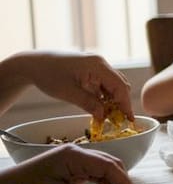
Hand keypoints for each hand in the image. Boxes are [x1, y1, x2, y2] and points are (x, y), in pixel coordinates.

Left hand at [0, 144, 139, 183]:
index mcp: (75, 156)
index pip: (108, 166)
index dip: (124, 182)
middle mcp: (78, 152)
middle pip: (110, 164)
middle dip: (123, 181)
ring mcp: (74, 158)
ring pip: (104, 168)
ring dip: (114, 183)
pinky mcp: (71, 166)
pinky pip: (94, 172)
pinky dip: (104, 183)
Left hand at [17, 51, 133, 120]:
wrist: (32, 63)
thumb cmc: (48, 75)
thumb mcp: (68, 93)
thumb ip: (88, 104)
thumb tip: (104, 116)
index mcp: (97, 66)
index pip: (120, 86)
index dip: (125, 104)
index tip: (128, 119)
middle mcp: (100, 63)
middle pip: (120, 84)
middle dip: (121, 102)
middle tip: (119, 119)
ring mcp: (96, 65)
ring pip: (113, 84)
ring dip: (113, 99)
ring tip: (109, 115)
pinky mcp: (90, 69)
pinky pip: (104, 83)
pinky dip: (104, 95)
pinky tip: (100, 105)